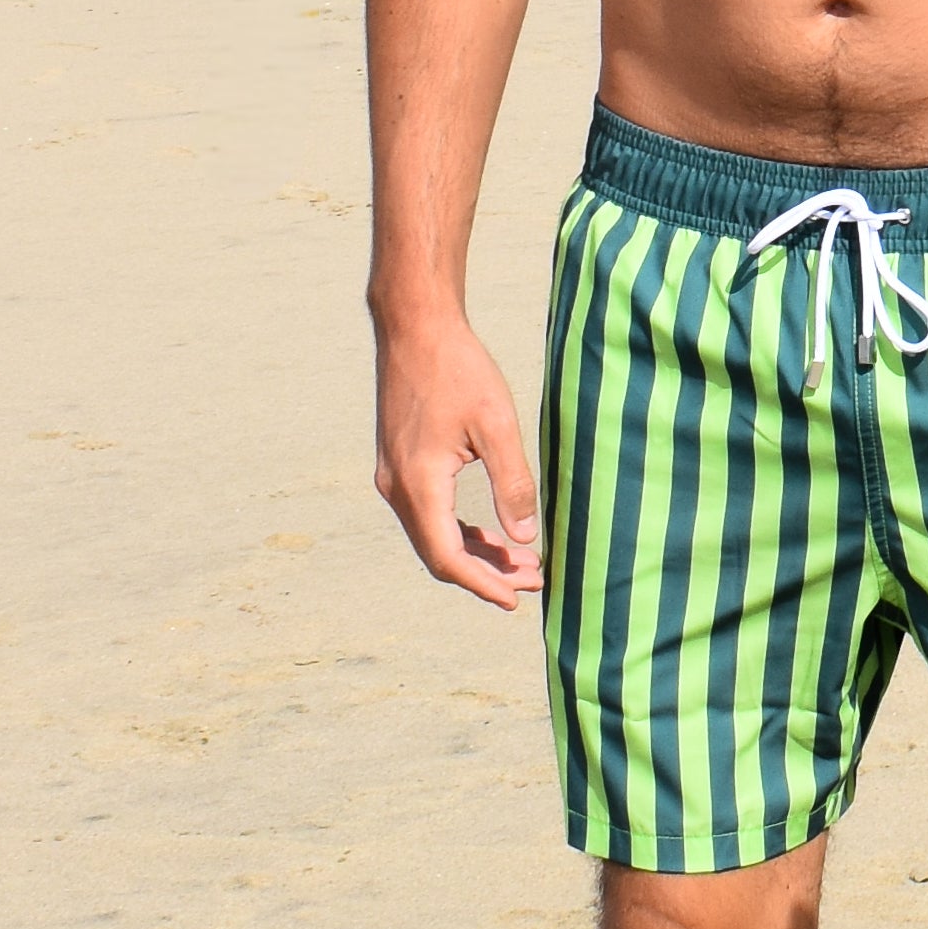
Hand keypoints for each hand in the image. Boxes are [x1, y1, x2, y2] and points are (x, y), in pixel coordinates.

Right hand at [373, 304, 542, 606]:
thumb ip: (512, 483)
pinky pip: (428, 515)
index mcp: (419, 483)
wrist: (415, 328)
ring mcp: (393, 477)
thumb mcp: (497, 424)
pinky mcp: (399, 465)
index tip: (516, 601)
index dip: (483, 584)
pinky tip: (494, 534)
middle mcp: (397, 488)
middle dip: (486, 574)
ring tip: (523, 562)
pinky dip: (460, 531)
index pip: (448, 557)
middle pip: (439, 554)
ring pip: (433, 536)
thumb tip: (525, 538)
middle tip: (534, 581)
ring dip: (476, 554)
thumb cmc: (458, 369)